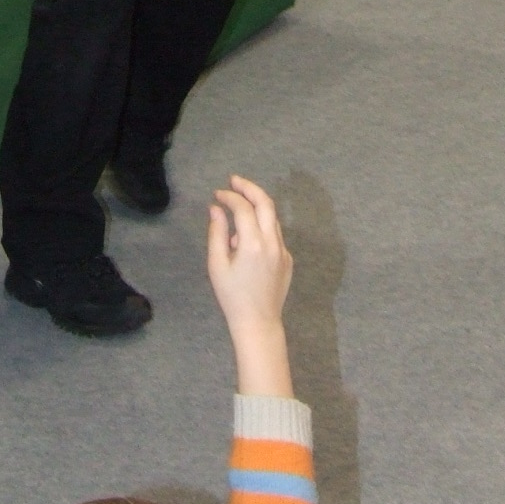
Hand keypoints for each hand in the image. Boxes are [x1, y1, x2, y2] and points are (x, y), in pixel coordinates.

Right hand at [207, 175, 294, 397]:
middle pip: (265, 202)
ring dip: (256, 207)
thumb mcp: (217, 265)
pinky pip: (275, 234)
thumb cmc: (232, 296)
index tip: (217, 195)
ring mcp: (283, 250)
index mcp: (253, 243)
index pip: (243, 207)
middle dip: (249, 187)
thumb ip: (216, 233)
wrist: (258, 322)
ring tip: (237, 212)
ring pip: (273, 217)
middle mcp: (272, 242)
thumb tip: (216, 209)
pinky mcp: (288, 259)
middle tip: (234, 181)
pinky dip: (262, 227)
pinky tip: (247, 239)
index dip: (229, 196)